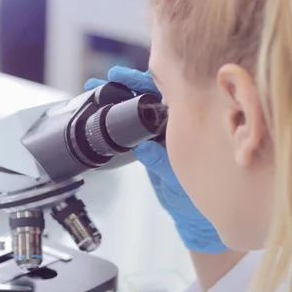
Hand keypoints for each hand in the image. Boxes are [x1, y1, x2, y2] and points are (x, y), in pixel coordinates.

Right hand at [85, 67, 227, 253]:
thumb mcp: (178, 179)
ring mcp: (160, 133)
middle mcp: (175, 124)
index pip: (169, 94)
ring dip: (119, 96)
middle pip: (151, 95)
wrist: (190, 214)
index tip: (132, 78)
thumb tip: (144, 147)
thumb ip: (162, 163)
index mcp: (187, 124)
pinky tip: (100, 108)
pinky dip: (115, 116)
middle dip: (129, 83)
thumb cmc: (195, 195)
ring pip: (139, 107)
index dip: (151, 81)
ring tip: (95, 89)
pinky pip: (131, 125)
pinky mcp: (148, 145)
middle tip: (110, 78)